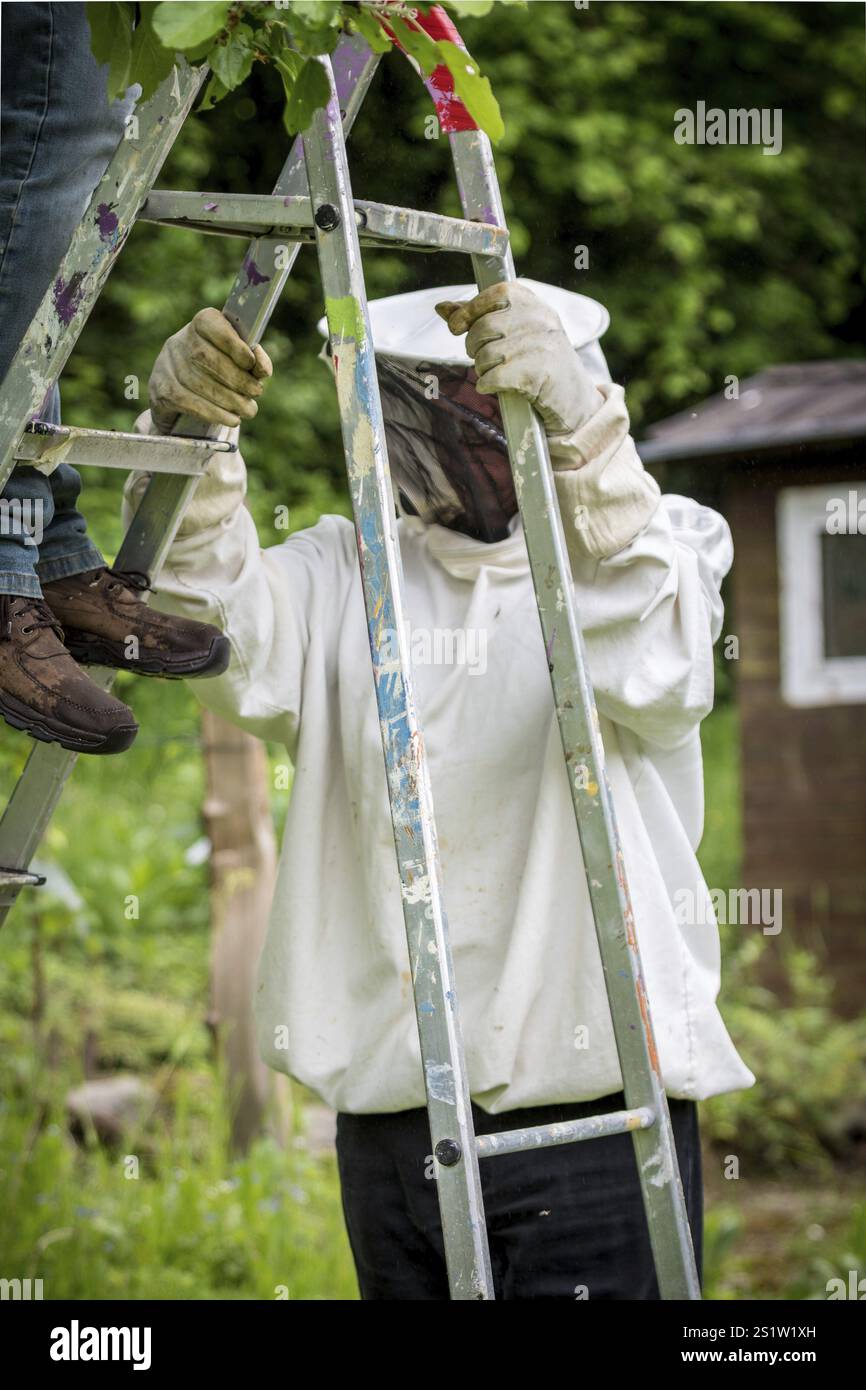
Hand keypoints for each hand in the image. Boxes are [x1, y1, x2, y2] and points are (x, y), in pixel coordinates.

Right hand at [148, 308, 272, 432]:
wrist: (181, 395)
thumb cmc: (218, 373)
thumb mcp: (237, 361)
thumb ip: (252, 361)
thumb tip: (262, 367)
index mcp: (201, 324)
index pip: (212, 324)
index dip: (233, 344)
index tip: (251, 363)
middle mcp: (179, 341)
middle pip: (206, 358)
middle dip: (237, 378)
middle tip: (256, 392)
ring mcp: (167, 366)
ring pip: (199, 383)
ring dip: (230, 400)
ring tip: (248, 410)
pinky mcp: (162, 390)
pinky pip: (190, 403)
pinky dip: (215, 413)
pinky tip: (232, 419)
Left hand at [434, 281, 598, 438]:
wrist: (572, 399)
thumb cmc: (536, 362)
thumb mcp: (512, 332)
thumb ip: (478, 318)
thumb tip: (441, 307)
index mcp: (533, 303)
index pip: (495, 294)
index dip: (469, 310)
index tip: (457, 327)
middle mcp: (541, 319)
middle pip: (484, 328)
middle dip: (474, 349)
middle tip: (485, 359)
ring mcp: (543, 345)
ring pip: (487, 355)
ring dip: (483, 370)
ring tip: (496, 374)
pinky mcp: (541, 373)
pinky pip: (495, 376)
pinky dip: (487, 384)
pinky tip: (493, 386)